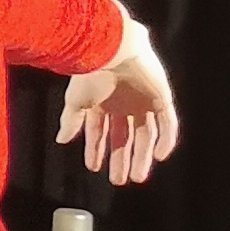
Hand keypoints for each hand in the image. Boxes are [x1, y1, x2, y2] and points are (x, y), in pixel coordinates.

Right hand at [58, 19, 177, 186]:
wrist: (112, 49)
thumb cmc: (90, 72)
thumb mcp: (76, 100)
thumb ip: (71, 121)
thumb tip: (61, 141)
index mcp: (101, 102)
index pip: (100, 131)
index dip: (96, 149)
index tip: (94, 168)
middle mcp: (123, 104)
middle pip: (125, 137)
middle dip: (121, 159)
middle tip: (119, 181)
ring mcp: (144, 102)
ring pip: (146, 135)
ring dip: (142, 156)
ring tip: (137, 176)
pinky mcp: (162, 99)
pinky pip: (168, 124)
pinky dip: (166, 140)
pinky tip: (159, 156)